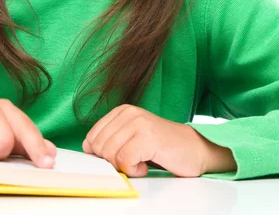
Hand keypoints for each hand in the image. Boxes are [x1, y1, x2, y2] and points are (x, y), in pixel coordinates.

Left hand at [82, 104, 213, 177]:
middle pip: (99, 146)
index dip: (100, 155)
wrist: (194, 149)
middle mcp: (129, 113)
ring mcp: (139, 123)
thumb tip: (87, 147)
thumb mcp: (132, 138)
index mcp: (122, 111)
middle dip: (112, 162)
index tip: (117, 159)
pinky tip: (145, 166)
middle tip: (131, 162)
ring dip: (124, 167)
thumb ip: (111, 139)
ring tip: (139, 163)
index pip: (92, 136)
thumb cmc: (162, 146)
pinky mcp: (148, 137)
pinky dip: (133, 170)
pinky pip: (125, 161)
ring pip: (110, 154)